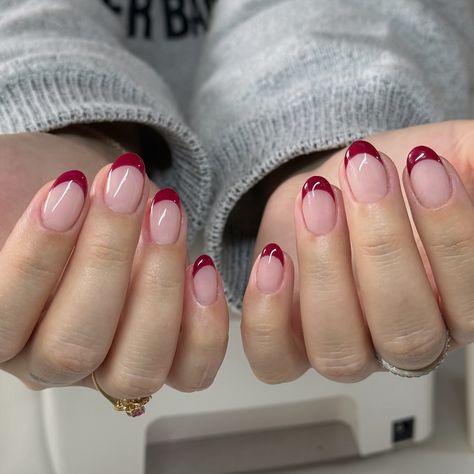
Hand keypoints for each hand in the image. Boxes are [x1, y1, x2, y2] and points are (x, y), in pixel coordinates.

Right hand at [0, 131, 228, 396]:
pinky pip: (192, 372)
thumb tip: (30, 204)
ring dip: (159, 285)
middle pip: (74, 348)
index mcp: (6, 327)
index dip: (37, 256)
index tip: (68, 188)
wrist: (110, 193)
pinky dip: (205, 325)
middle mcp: (56, 360)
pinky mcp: (172, 359)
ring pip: (137, 369)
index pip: (4, 319)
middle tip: (124, 188)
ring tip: (166, 213)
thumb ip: (10, 209)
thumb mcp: (18, 186)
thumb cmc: (66, 195)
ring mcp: (116, 366)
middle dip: (106, 258)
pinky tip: (201, 266)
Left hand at [241, 120, 473, 382]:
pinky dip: (267, 315)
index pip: (469, 300)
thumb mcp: (441, 156)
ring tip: (318, 201)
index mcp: (453, 305)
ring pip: (339, 351)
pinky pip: (274, 360)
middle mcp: (403, 338)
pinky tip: (274, 258)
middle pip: (405, 332)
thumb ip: (472, 164)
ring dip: (325, 270)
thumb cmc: (385, 182)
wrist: (326, 190)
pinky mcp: (287, 343)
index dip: (450, 235)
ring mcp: (343, 347)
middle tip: (365, 175)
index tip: (424, 168)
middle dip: (382, 246)